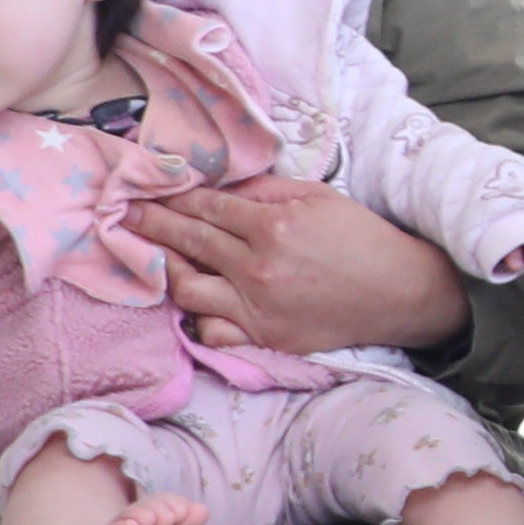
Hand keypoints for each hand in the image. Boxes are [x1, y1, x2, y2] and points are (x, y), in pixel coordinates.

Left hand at [144, 175, 468, 359]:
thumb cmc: (361, 238)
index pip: (206, 208)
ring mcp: (258, 307)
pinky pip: (213, 332)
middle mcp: (258, 268)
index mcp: (273, 226)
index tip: (146, 188)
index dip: (173, 196)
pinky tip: (191, 304)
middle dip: (152, 224)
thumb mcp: (318, 198)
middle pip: (189, 242)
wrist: (400, 292)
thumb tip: (221, 188)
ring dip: (165, 269)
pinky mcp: (265, 336)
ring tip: (153, 257)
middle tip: (124, 213)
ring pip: (188, 289)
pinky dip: (198, 319)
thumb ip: (265, 191)